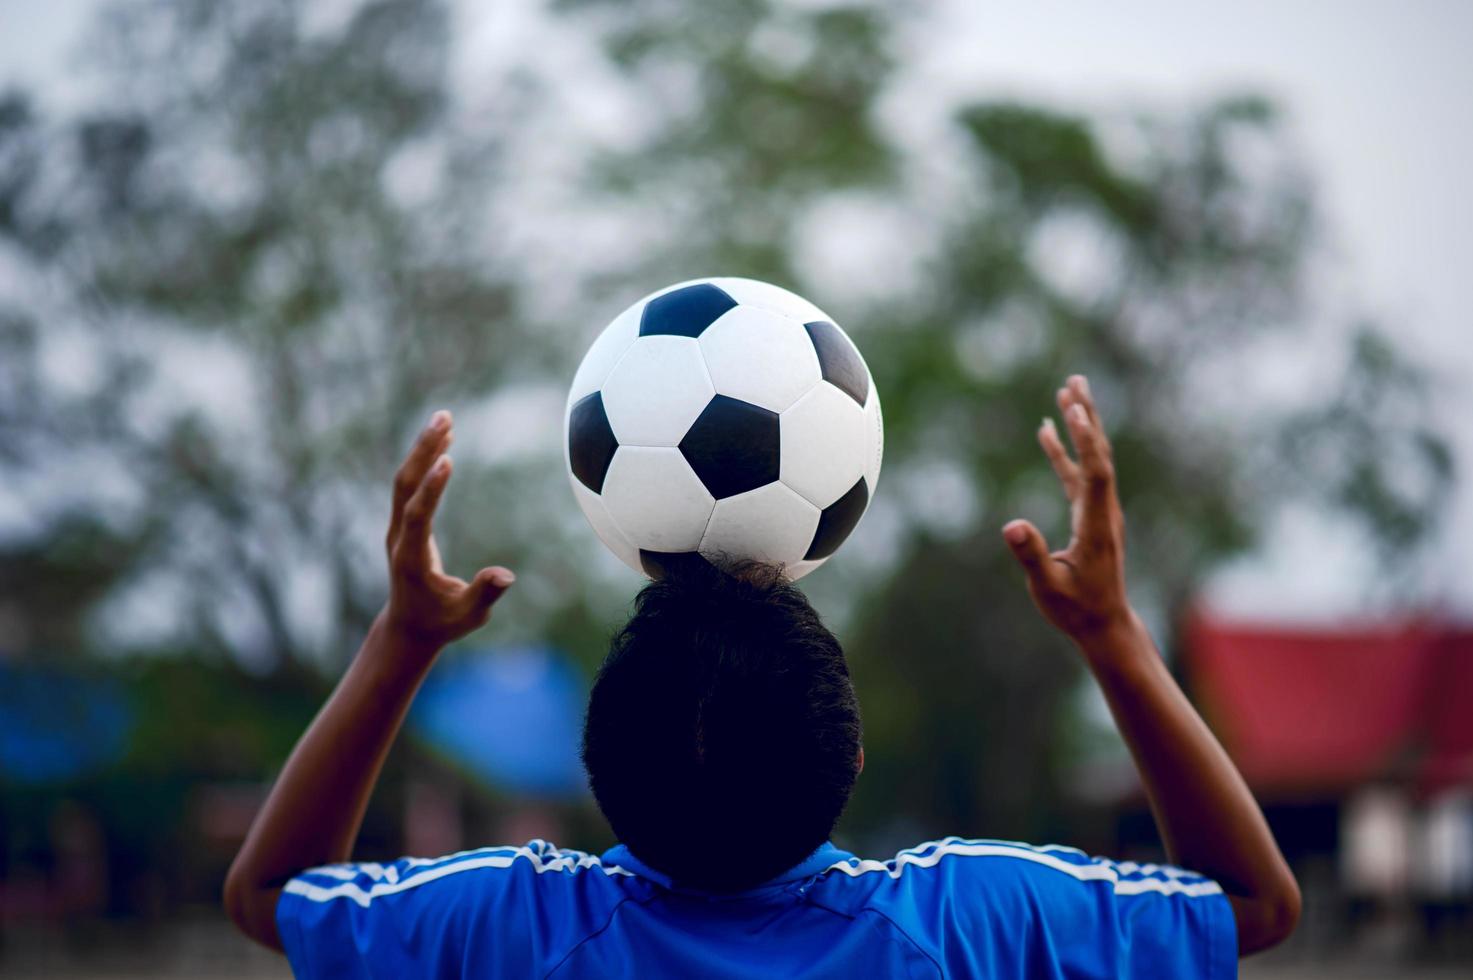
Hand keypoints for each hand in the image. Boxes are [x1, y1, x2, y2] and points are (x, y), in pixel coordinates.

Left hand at [383, 410, 514, 650]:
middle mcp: (398, 538)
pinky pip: (411, 486)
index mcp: (411, 559)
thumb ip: (485, 594)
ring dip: (423, 448)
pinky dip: (424, 460)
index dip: (431, 489)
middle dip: (423, 451)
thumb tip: (506, 576)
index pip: (417, 516)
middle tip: (443, 418)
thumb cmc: (442, 622)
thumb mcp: (468, 615)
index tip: (447, 459)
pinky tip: (443, 440)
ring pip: (405, 481)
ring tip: (445, 417)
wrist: (409, 627)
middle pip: (404, 486)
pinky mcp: (404, 523)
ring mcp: (397, 528)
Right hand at [1003, 375, 1131, 644]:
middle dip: (1087, 416)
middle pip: (1099, 454)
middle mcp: (1103, 511)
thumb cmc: (1076, 609)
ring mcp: (1099, 511)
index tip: (1073, 411)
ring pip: (1092, 458)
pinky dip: (1065, 450)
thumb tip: (1012, 526)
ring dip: (1080, 424)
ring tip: (1067, 391)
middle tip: (1075, 382)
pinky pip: (1078, 473)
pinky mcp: (1090, 514)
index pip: (1095, 473)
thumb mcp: (1047, 588)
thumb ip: (1032, 556)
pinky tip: (1047, 431)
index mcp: (1096, 525)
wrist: (1103, 624)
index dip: (1085, 441)